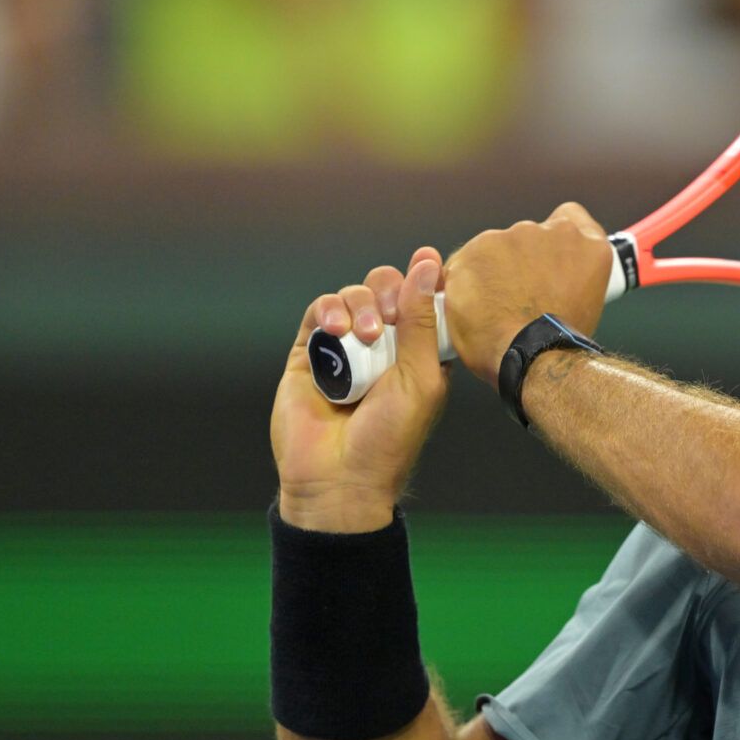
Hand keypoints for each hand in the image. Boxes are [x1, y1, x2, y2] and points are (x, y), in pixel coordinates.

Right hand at [271, 247, 449, 531]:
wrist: (339, 477)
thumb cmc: (390, 436)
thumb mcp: (421, 376)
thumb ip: (422, 320)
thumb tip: (427, 263)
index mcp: (418, 353)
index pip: (421, 299)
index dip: (424, 280)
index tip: (429, 261)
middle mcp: (382, 346)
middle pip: (384, 289)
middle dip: (388, 290)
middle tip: (389, 316)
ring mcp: (345, 348)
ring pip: (352, 296)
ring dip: (359, 304)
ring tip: (362, 335)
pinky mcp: (310, 353)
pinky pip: (319, 313)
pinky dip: (329, 311)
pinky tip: (336, 330)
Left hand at [442, 202, 612, 383]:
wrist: (532, 359)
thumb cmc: (559, 343)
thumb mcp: (585, 303)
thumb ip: (569, 277)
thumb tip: (553, 283)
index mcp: (586, 245)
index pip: (569, 216)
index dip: (554, 238)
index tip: (546, 257)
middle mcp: (551, 232)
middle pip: (527, 236)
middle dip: (519, 262)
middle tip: (517, 298)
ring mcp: (510, 237)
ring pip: (494, 249)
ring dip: (492, 272)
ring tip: (495, 310)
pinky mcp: (474, 251)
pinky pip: (465, 264)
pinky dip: (466, 283)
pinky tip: (475, 309)